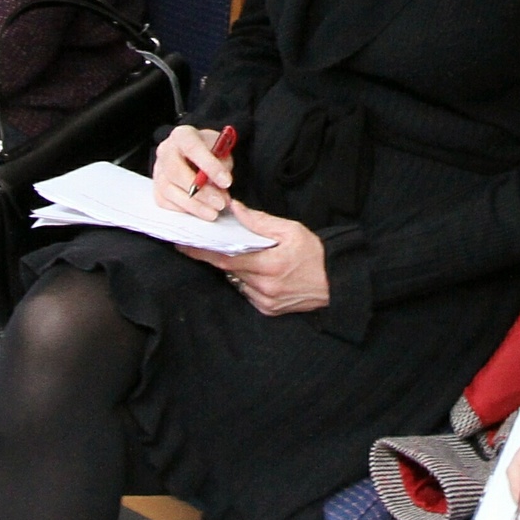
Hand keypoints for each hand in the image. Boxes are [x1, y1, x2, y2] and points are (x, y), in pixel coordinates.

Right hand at [153, 123, 235, 217]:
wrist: (196, 152)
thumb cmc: (209, 149)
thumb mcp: (221, 149)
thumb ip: (222, 164)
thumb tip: (220, 187)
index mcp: (182, 135)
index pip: (193, 149)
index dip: (210, 166)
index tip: (226, 182)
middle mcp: (166, 151)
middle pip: (176, 172)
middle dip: (200, 192)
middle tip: (220, 203)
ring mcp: (158, 169)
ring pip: (169, 190)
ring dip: (193, 205)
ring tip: (213, 212)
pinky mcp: (156, 187)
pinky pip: (165, 202)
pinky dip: (183, 209)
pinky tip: (199, 211)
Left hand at [181, 200, 327, 313]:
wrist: (336, 282)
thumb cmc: (315, 253)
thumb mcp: (291, 230)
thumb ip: (259, 221)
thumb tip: (234, 209)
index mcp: (269, 265)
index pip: (226, 258)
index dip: (202, 252)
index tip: (183, 244)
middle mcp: (264, 287)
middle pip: (228, 270)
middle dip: (215, 256)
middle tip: (201, 243)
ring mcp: (265, 301)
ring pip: (236, 281)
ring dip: (232, 268)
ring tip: (237, 253)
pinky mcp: (267, 310)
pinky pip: (246, 292)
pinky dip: (245, 279)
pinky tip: (255, 270)